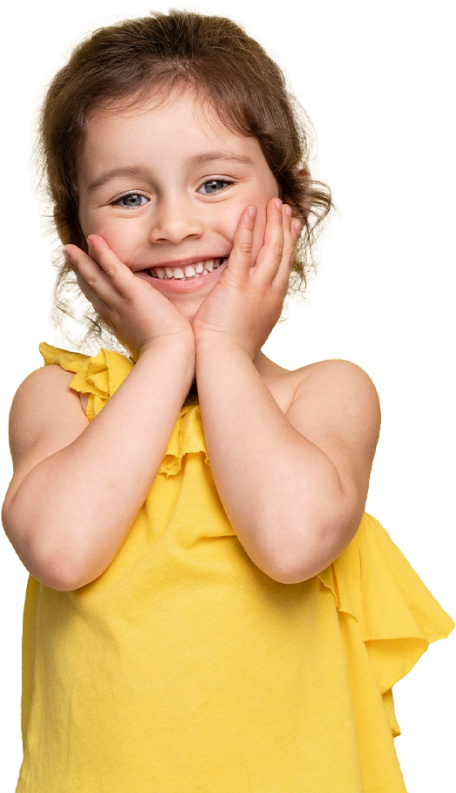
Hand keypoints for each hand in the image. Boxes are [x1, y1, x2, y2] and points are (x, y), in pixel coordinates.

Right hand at [62, 235, 194, 360]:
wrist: (170, 357)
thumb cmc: (169, 355)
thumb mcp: (153, 345)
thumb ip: (151, 334)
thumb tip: (160, 333)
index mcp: (121, 326)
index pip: (102, 304)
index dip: (91, 290)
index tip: (83, 279)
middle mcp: (116, 314)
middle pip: (93, 290)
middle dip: (79, 272)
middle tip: (68, 257)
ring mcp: (122, 303)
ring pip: (97, 279)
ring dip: (82, 262)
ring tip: (69, 248)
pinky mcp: (134, 294)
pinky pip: (114, 270)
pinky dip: (103, 255)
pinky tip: (93, 241)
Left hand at [192, 197, 301, 359]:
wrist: (225, 361)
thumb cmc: (231, 351)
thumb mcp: (250, 331)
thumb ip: (251, 315)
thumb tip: (248, 313)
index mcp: (274, 302)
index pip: (285, 266)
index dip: (289, 244)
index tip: (292, 227)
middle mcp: (270, 291)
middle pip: (283, 252)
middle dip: (285, 227)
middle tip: (285, 207)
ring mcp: (257, 287)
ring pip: (271, 247)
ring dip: (274, 222)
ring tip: (274, 202)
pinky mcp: (237, 284)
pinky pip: (245, 249)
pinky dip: (249, 228)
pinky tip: (251, 210)